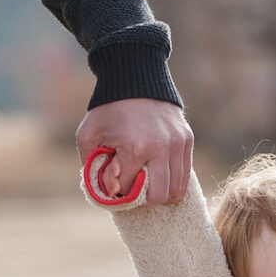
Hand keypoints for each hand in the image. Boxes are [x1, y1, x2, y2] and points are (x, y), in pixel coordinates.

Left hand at [76, 99, 193, 204]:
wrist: (136, 77)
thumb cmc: (109, 109)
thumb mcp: (88, 135)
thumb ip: (92, 166)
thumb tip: (109, 193)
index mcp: (135, 148)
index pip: (130, 190)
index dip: (120, 190)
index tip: (115, 181)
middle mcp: (161, 149)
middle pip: (158, 197)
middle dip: (144, 199)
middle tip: (136, 189)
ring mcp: (177, 145)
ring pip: (176, 191)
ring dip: (161, 194)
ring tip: (149, 186)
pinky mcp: (187, 141)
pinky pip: (185, 177)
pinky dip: (174, 184)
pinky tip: (161, 178)